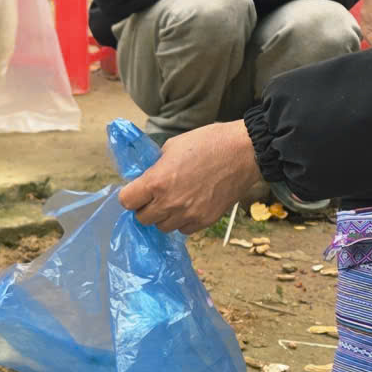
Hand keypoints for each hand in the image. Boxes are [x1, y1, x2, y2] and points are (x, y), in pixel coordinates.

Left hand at [118, 121, 262, 233]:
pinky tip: (190, 206)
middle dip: (145, 207)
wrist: (244, 152)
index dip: (130, 195)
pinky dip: (183, 221)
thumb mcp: (172, 147)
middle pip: (142, 219)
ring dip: (164, 216)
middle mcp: (169, 203)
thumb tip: (146, 178)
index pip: (126, 201)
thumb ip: (156, 167)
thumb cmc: (208, 142)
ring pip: (163, 227)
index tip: (136, 191)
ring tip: (175, 200)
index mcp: (157, 181)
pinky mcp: (205, 221)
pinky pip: (184, 230)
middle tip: (155, 196)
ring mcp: (188, 215)